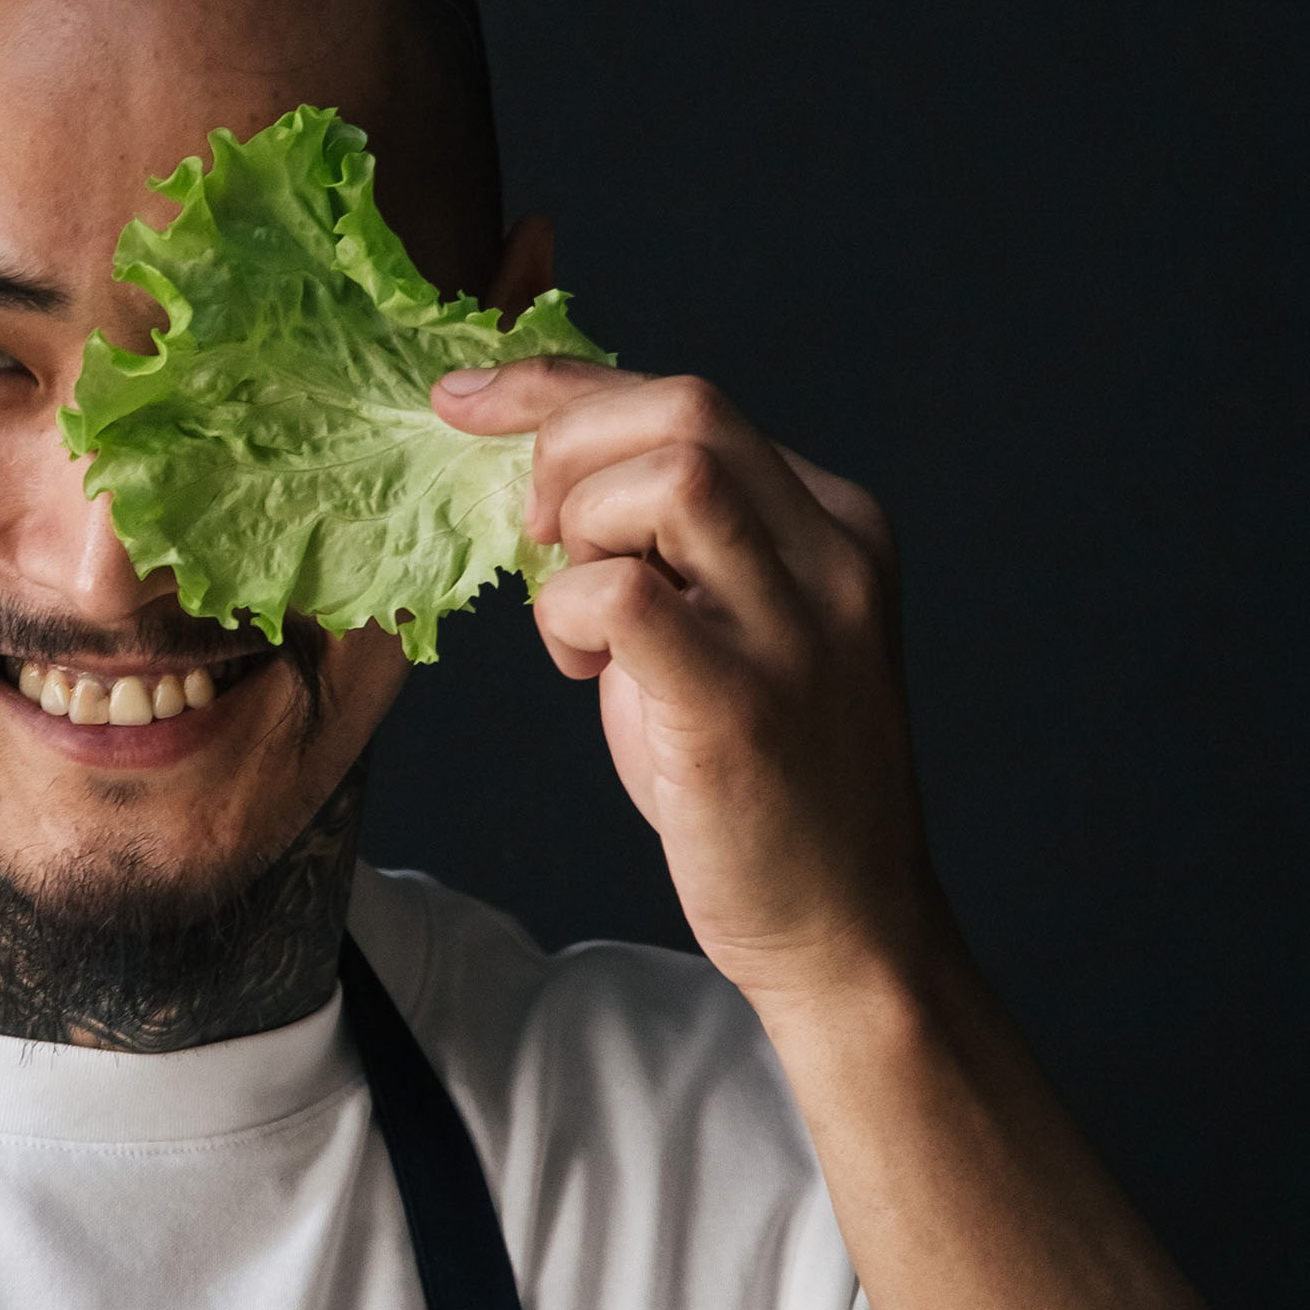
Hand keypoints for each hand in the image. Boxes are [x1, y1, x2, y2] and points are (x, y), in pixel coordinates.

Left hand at [432, 359, 933, 1016]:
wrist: (843, 923)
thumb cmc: (763, 781)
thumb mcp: (731, 627)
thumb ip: (671, 545)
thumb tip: (544, 469)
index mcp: (834, 522)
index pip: (689, 401)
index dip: (559, 386)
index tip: (466, 398)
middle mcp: (832, 556)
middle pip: (685, 409)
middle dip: (566, 447)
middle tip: (533, 537)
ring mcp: (797, 628)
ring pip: (669, 477)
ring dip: (579, 531)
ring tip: (577, 621)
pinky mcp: (743, 705)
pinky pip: (624, 593)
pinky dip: (569, 612)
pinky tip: (581, 669)